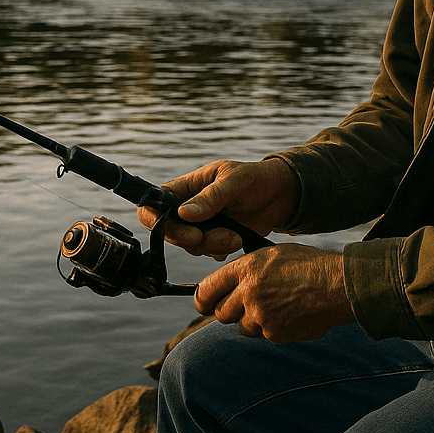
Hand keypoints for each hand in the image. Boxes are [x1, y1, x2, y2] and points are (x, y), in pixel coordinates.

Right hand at [137, 159, 295, 259]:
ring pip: (191, 246)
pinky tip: (237, 238)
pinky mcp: (214, 240)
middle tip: (217, 236)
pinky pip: (207, 253)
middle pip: (171, 232)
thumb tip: (183, 214)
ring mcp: (200, 226)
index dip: (156, 220)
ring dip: (212, 245)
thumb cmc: (255, 179)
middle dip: (194, 239)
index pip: (153, 204)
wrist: (280, 196)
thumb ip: (210, 198)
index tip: (183, 230)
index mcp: (185, 188)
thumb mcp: (234, 181)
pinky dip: (221, 251)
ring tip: (236, 236)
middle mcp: (187, 208)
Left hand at [197, 242, 355, 342]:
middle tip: (245, 307)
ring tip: (276, 307)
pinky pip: (264, 335)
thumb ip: (249, 269)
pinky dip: (273, 328)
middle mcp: (248, 292)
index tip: (203, 303)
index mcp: (247, 268)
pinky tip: (290, 315)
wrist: (337, 285)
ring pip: (243, 327)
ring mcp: (260, 315)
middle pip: (221, 313)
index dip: (202, 298)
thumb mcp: (274, 255)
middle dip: (229, 311)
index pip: (209, 287)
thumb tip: (231, 284)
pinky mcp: (274, 333)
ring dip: (253, 321)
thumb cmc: (309, 266)